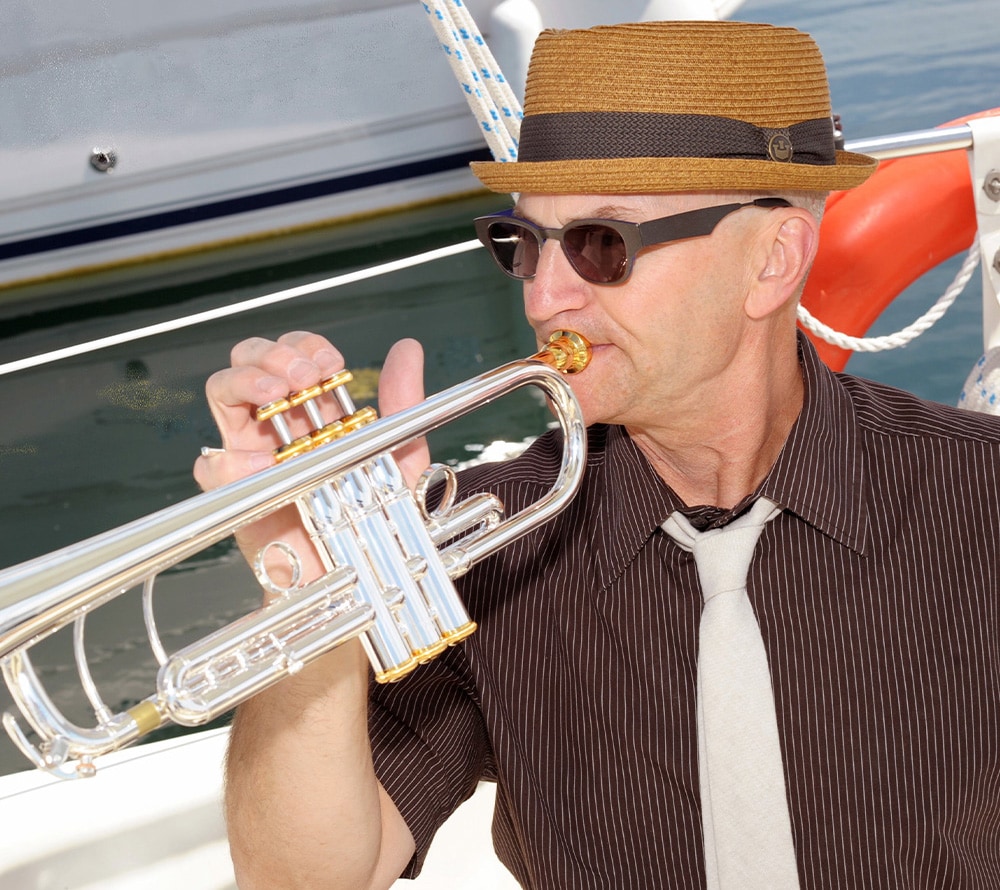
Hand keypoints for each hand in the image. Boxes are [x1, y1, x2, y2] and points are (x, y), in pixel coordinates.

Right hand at [194, 331, 430, 590]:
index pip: (294, 355)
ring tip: (276, 391)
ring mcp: (253, 453)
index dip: (306, 347)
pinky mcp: (237, 492)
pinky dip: (230, 457)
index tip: (331, 364)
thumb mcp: (400, 452)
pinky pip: (212, 465)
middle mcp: (279, 424)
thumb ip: (402, 400)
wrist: (360, 572)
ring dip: (244, 380)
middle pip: (250, 361)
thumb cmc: (375, 514)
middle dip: (273, 354)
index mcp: (315, 410)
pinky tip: (263, 460)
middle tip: (304, 375)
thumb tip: (407, 348)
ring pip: (223, 393)